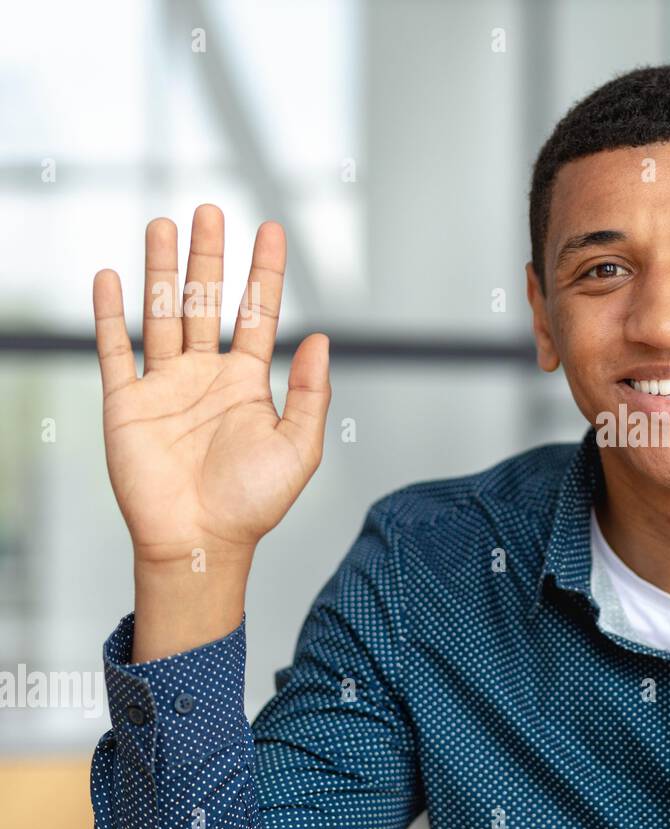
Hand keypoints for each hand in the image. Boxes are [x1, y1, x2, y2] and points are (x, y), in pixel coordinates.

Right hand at [93, 204, 330, 570]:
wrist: (200, 541)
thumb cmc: (253, 502)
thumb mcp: (299, 446)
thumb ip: (309, 392)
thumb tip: (322, 339)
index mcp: (247, 383)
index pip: (258, 313)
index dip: (265, 272)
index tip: (272, 230)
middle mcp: (205, 376)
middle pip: (207, 301)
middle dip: (210, 257)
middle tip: (212, 209)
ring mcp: (164, 385)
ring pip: (163, 313)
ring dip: (163, 270)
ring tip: (165, 224)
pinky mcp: (126, 402)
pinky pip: (115, 349)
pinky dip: (110, 313)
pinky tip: (112, 276)